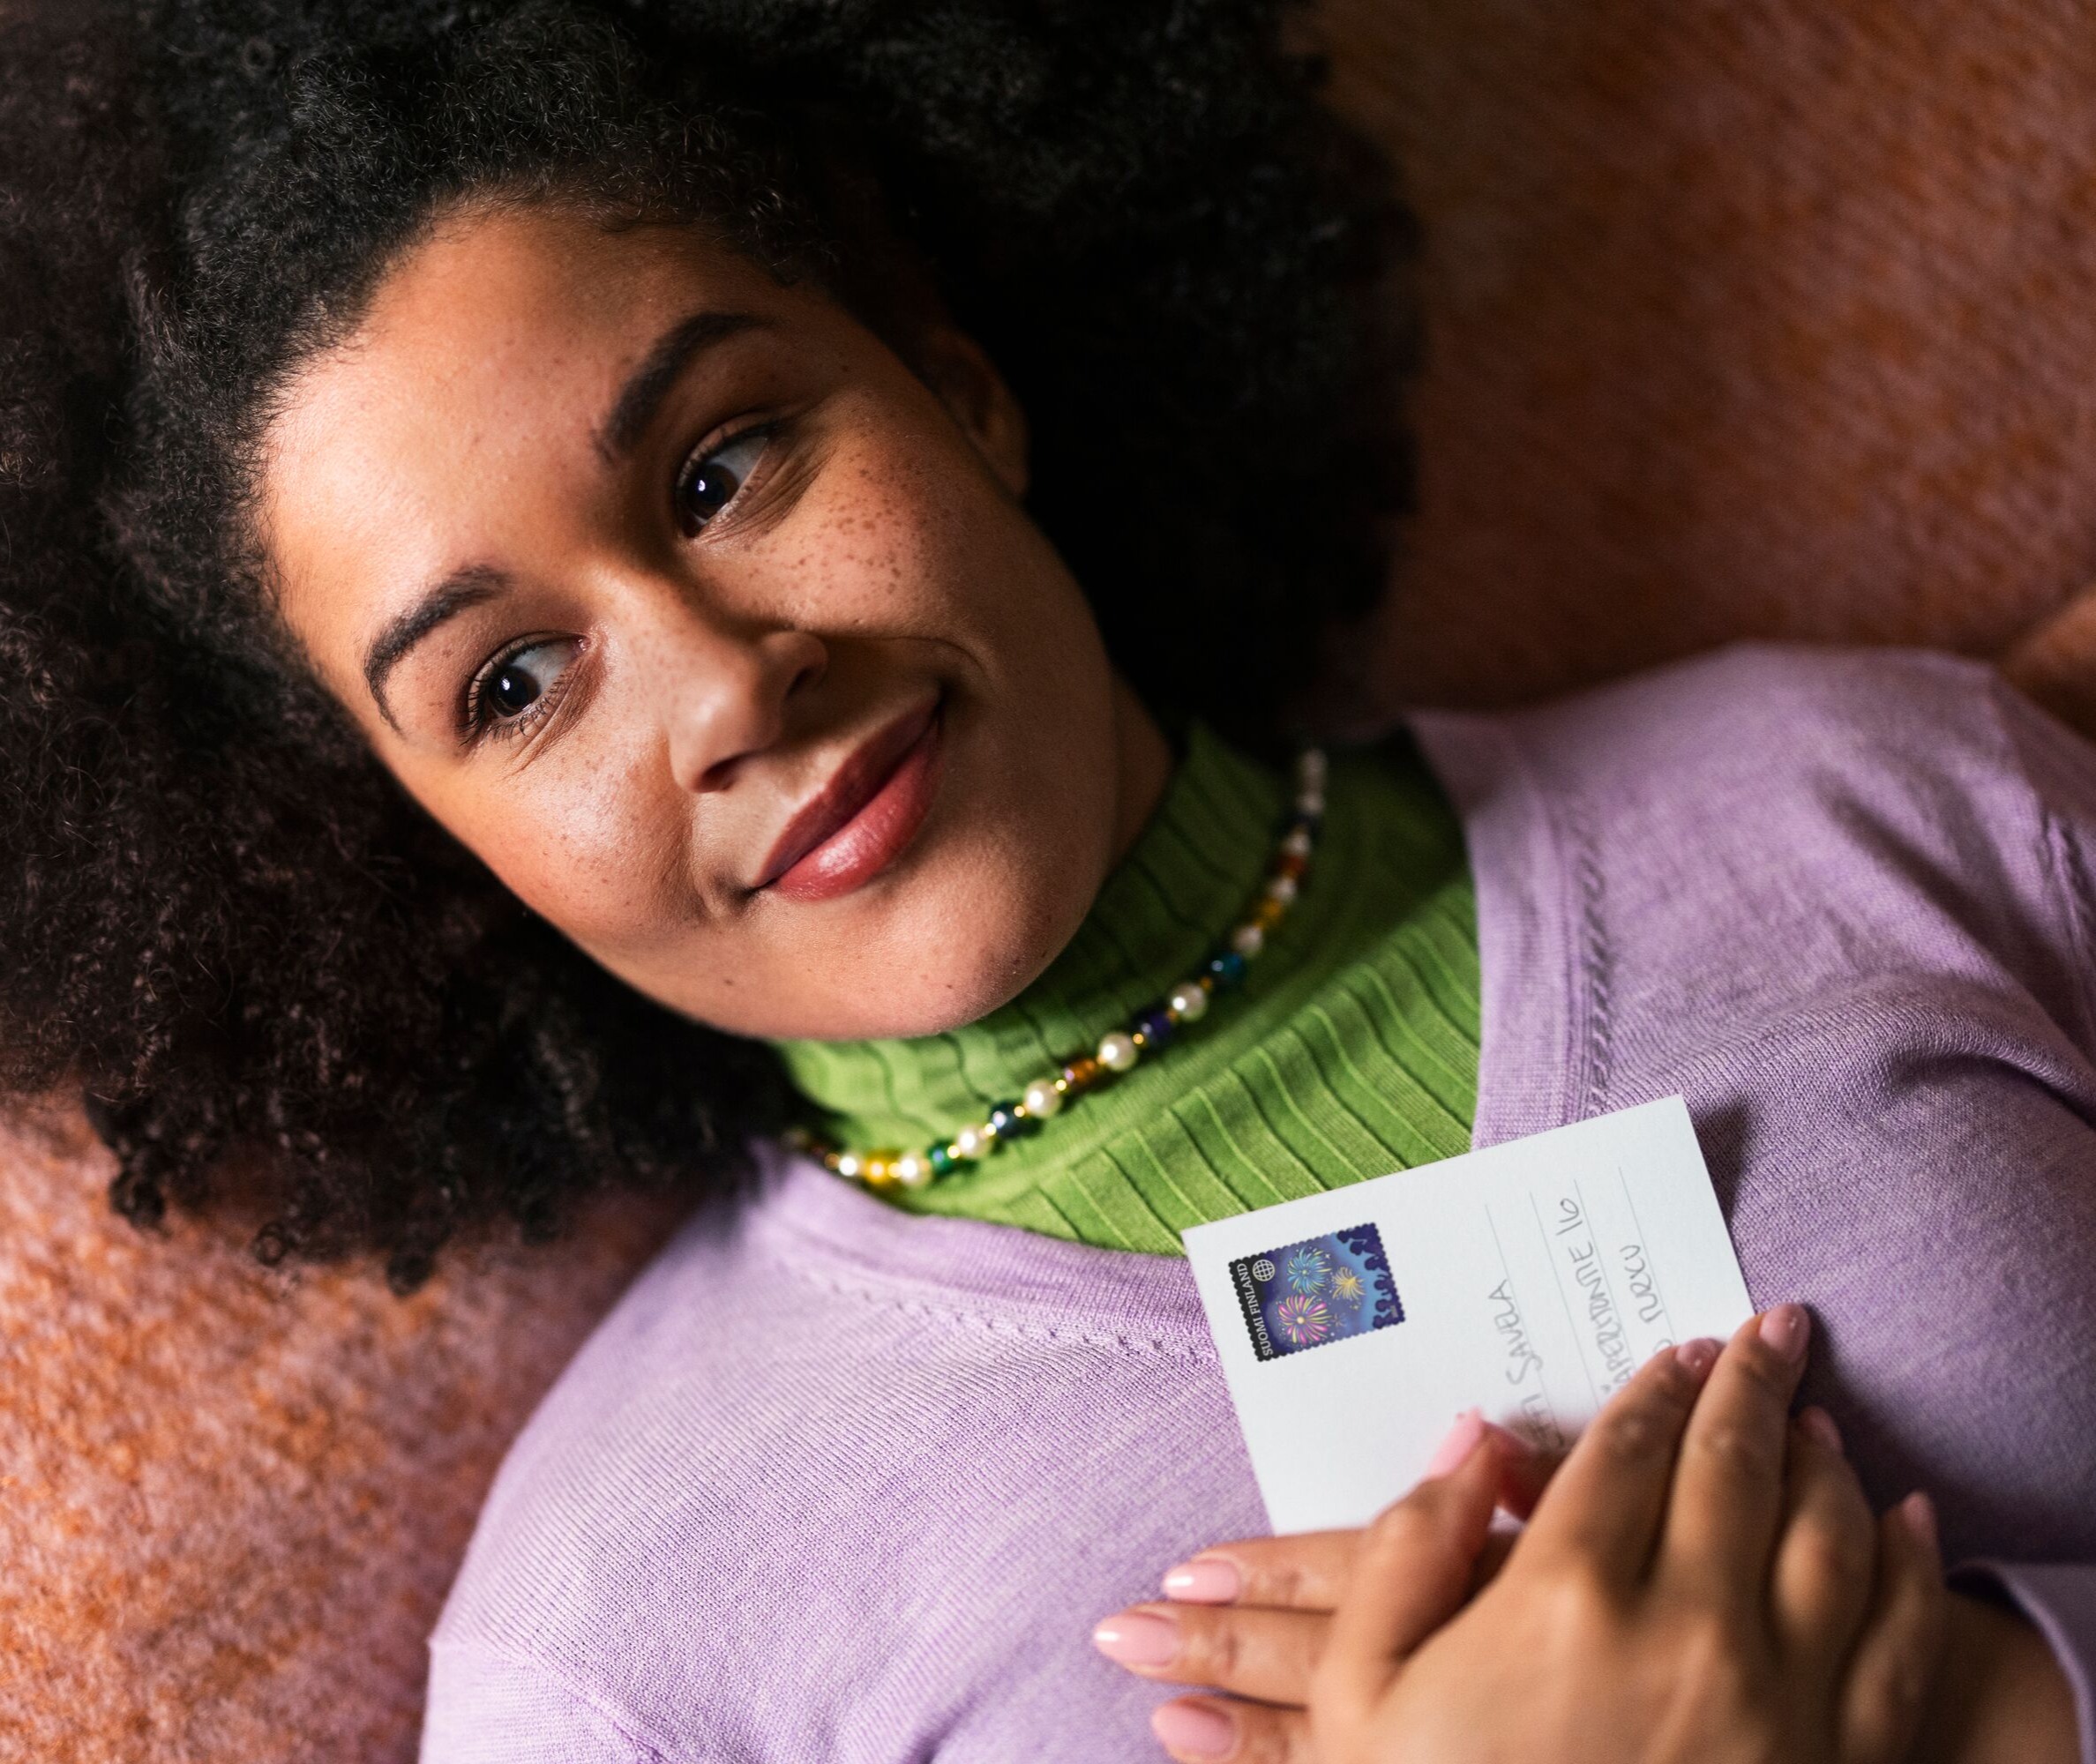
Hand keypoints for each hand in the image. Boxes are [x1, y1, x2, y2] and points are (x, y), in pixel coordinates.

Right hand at [1096, 1308, 1949, 1762]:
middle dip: (1753, 1382)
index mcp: (1564, 1598)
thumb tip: (1470, 1440)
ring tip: (1817, 1418)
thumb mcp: (1366, 1695)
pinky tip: (1903, 1519)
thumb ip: (1405, 1552)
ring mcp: (1777, 1699)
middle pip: (1734, 1465)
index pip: (1628, 1449)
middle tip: (1769, 1331)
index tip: (1679, 1352)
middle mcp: (1685, 1630)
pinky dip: (1912, 1564)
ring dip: (1826, 1459)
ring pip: (1829, 1534)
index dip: (1657, 1387)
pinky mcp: (1839, 1761)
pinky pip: (1902, 1638)